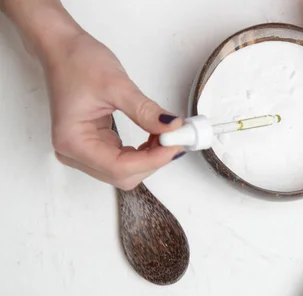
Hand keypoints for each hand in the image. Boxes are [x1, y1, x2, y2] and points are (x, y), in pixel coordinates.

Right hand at [3, 0, 183, 189]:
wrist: (62, 50)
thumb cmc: (77, 62)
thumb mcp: (116, 85)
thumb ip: (146, 111)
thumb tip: (172, 128)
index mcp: (73, 141)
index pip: (119, 167)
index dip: (153, 160)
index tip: (176, 144)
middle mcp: (74, 152)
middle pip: (123, 175)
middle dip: (153, 160)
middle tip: (177, 138)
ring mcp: (84, 152)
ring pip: (125, 171)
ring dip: (151, 158)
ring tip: (167, 135)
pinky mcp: (94, 146)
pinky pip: (124, 160)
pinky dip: (144, 153)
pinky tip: (156, 137)